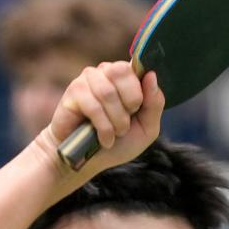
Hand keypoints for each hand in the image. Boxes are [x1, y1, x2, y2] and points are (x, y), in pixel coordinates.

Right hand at [41, 62, 164, 176]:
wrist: (90, 161)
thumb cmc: (119, 143)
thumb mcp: (146, 128)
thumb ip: (155, 103)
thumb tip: (151, 75)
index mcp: (125, 76)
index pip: (135, 67)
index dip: (139, 92)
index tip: (136, 111)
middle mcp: (105, 72)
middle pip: (120, 71)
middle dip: (129, 103)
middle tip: (126, 123)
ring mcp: (87, 80)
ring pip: (107, 92)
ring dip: (116, 121)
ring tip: (115, 135)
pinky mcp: (73, 93)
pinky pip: (93, 106)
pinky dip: (103, 128)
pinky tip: (104, 139)